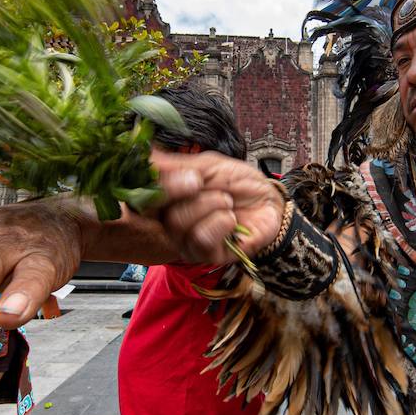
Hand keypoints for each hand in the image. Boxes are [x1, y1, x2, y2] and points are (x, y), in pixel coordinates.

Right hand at [153, 150, 285, 263]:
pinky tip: (233, 219)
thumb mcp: (207, 166)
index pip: (147, 198)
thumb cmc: (237, 183)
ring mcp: (188, 242)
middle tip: (219, 190)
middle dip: (196, 196)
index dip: (167, 187)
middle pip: (164, 214)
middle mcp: (173, 225)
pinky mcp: (208, 256)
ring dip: (211, 206)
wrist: (268, 200)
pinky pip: (201, 240)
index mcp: (168, 201)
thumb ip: (176, 166)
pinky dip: (221, 223)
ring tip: (228, 202)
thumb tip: (148, 157)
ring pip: (180, 226)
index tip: (194, 177)